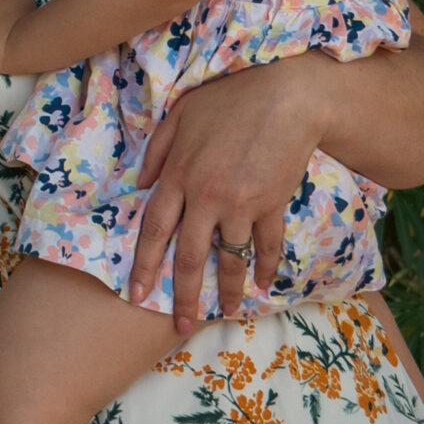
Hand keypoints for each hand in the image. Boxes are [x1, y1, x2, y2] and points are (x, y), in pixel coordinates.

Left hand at [132, 61, 325, 331]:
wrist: (285, 96)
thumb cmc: (228, 99)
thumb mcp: (180, 116)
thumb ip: (158, 151)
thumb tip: (141, 183)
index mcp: (178, 176)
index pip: (154, 230)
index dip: (145, 265)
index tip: (138, 295)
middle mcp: (206, 196)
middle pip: (189, 256)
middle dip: (183, 296)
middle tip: (181, 327)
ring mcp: (241, 203)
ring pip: (229, 258)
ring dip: (227, 290)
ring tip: (225, 313)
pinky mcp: (272, 204)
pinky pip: (266, 244)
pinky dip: (265, 266)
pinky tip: (262, 284)